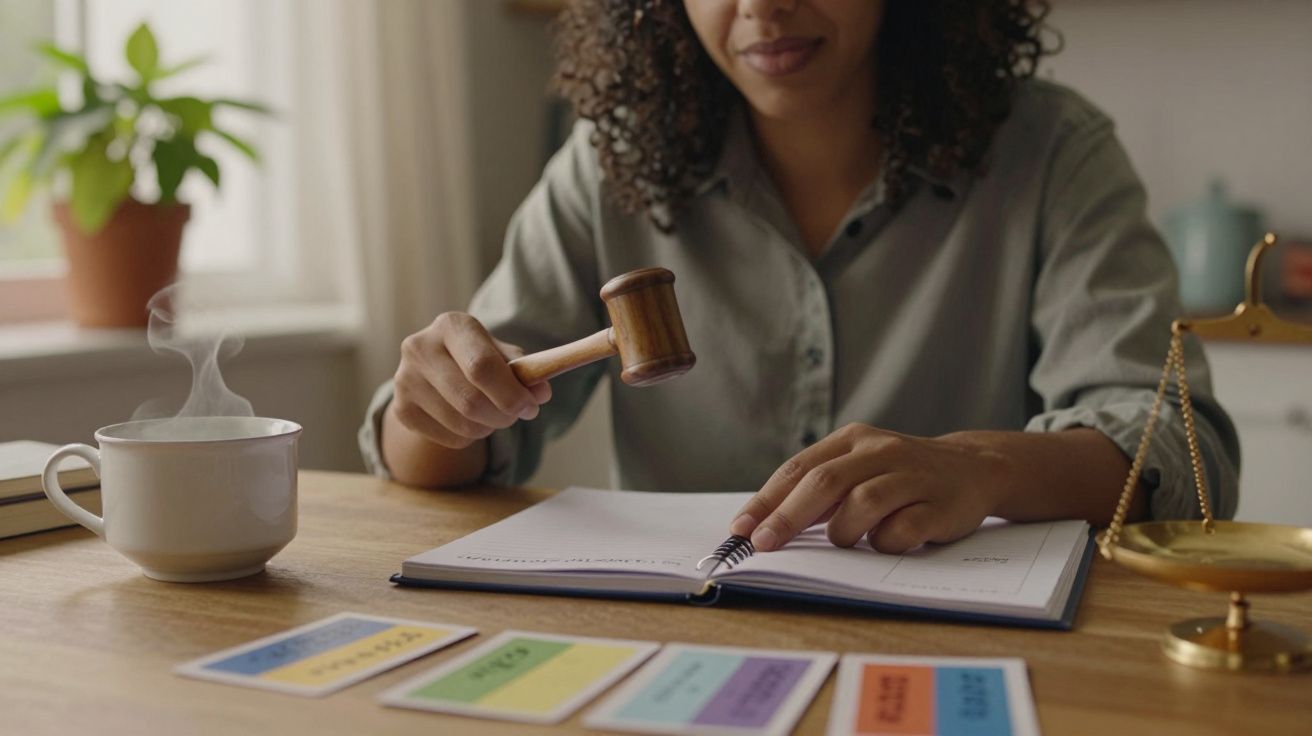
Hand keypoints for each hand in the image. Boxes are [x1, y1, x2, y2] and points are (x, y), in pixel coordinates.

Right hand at [390, 312, 550, 448]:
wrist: (435, 369)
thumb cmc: (477, 357)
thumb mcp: (501, 354)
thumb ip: (524, 371)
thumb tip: (541, 392)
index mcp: (451, 325)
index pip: (481, 366)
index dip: (511, 393)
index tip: (531, 407)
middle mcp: (420, 347)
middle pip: (471, 400)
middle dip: (503, 416)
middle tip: (516, 416)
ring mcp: (404, 379)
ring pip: (462, 424)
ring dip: (489, 428)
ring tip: (493, 416)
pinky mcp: (400, 409)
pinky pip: (449, 438)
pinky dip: (469, 437)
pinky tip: (468, 420)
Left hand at [730, 424, 1008, 553]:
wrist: (974, 468)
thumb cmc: (900, 476)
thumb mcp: (858, 468)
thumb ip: (818, 489)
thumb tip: (763, 525)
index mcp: (852, 439)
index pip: (799, 468)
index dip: (767, 500)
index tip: (741, 529)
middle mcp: (880, 450)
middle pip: (825, 482)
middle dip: (788, 517)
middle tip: (764, 545)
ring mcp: (912, 476)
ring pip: (863, 503)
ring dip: (843, 532)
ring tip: (845, 542)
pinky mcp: (940, 504)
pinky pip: (902, 529)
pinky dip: (885, 542)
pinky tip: (886, 542)